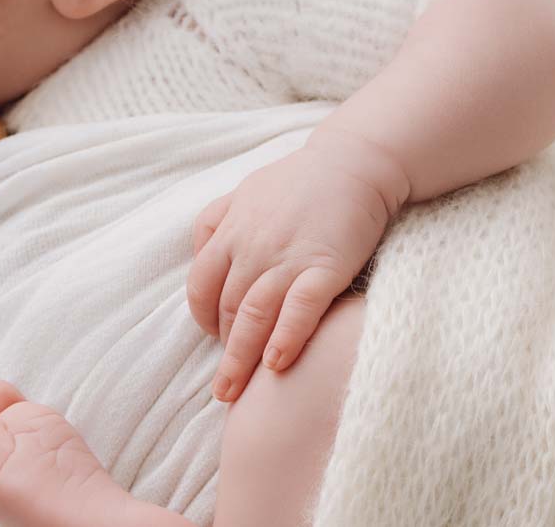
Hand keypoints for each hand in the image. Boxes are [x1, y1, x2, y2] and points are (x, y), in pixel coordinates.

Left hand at [188, 135, 408, 401]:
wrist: (355, 162)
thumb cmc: (299, 180)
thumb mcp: (243, 192)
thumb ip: (215, 223)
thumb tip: (199, 255)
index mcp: (230, 231)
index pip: (201, 285)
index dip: (202, 317)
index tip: (213, 338)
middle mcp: (252, 248)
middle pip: (226, 308)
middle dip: (222, 350)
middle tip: (223, 386)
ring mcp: (288, 258)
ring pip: (254, 315)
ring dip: (241, 359)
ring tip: (235, 392)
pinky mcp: (325, 267)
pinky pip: (299, 309)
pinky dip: (285, 339)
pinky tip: (277, 365)